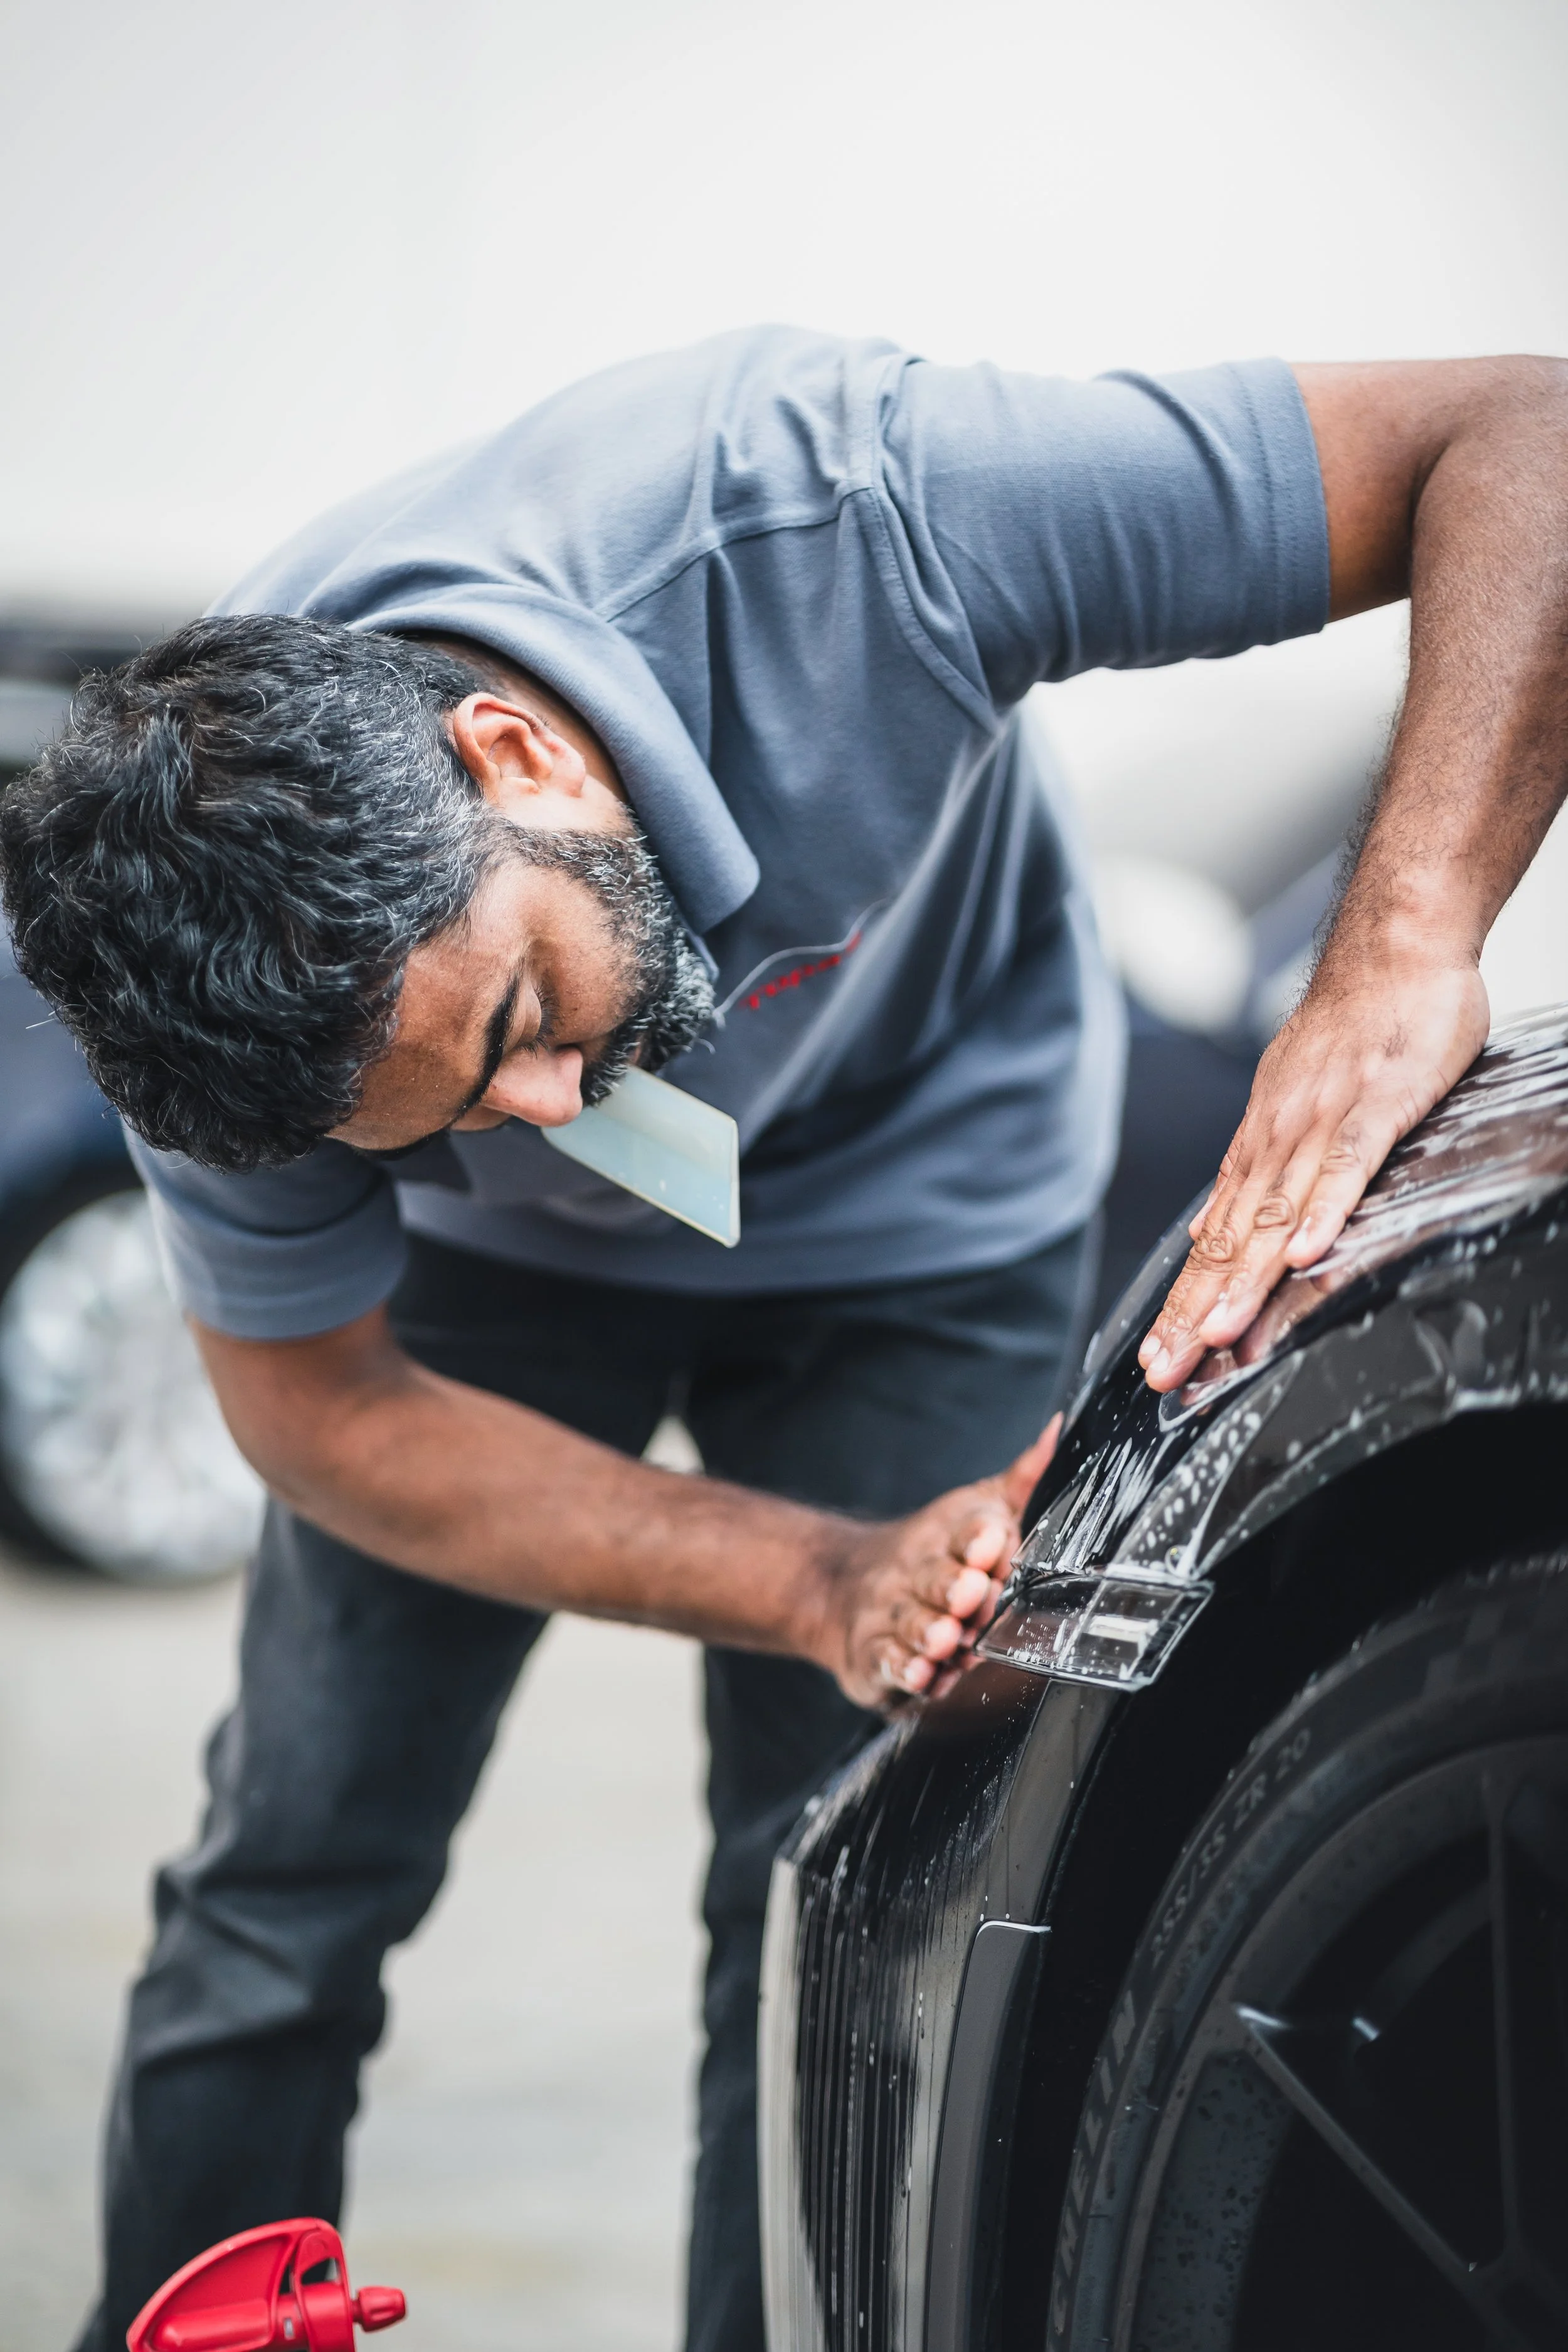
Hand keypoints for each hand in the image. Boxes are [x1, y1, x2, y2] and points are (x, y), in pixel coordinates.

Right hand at [815, 1418, 1060, 1707]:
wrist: (842, 1586)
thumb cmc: (931, 1553)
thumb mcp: (974, 1508)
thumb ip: (1020, 1481)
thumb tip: (1057, 1431)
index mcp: (948, 1538)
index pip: (967, 1533)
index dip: (979, 1539)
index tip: (991, 1541)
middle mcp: (917, 1575)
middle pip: (938, 1580)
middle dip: (953, 1586)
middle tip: (968, 1592)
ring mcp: (892, 1616)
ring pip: (913, 1625)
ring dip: (929, 1632)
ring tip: (944, 1638)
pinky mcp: (874, 1657)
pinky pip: (887, 1664)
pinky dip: (902, 1672)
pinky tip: (919, 1676)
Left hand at [1139, 944, 1487, 1393]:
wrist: (1394, 949)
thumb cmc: (1357, 1028)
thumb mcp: (1299, 1103)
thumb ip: (1271, 1167)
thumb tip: (1228, 1225)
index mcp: (1261, 1145)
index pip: (1213, 1237)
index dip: (1185, 1299)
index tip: (1159, 1354)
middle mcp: (1277, 1140)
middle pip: (1230, 1240)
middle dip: (1194, 1310)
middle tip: (1165, 1370)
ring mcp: (1322, 1123)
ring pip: (1274, 1215)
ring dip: (1244, 1279)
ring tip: (1216, 1336)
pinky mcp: (1374, 1107)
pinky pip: (1345, 1168)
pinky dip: (1321, 1212)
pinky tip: (1304, 1257)